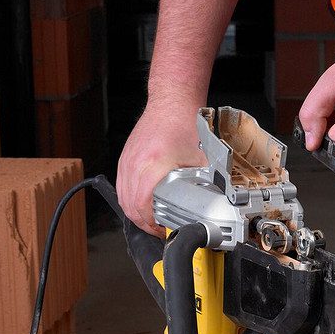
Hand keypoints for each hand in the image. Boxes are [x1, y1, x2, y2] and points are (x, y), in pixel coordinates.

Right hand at [116, 97, 205, 234]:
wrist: (171, 102)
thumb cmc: (184, 124)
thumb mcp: (201, 159)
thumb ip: (205, 183)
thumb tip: (212, 202)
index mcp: (153, 164)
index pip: (142, 204)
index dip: (152, 223)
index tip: (164, 229)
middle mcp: (135, 163)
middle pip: (130, 205)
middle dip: (144, 223)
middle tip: (159, 230)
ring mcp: (127, 160)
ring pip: (123, 198)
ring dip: (136, 214)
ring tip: (152, 222)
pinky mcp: (125, 159)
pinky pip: (122, 187)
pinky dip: (130, 200)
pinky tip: (142, 206)